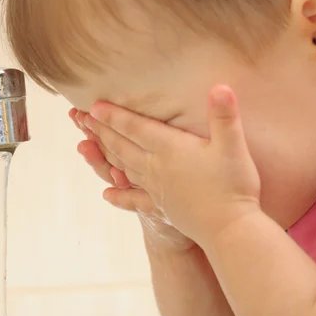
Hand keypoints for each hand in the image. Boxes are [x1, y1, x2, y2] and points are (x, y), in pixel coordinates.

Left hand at [84, 85, 261, 246]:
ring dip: (102, 154)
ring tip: (85, 145)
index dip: (114, 116)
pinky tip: (106, 195)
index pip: (135, 127)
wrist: (229, 229)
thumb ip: (225, 115)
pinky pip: (133, 199)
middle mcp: (156, 167)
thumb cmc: (233, 185)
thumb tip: (220, 86)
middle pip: (122, 145)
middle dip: (101, 131)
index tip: (93, 106)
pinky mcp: (160, 207)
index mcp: (169, 149)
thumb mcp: (233, 146)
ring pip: (122, 167)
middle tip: (81, 119)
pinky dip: (119, 195)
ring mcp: (156, 188)